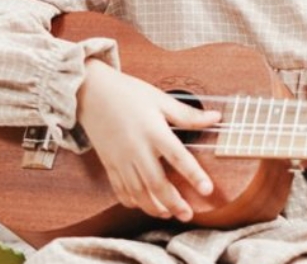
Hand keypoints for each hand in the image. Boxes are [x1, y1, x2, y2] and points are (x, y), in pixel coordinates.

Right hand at [75, 59, 220, 220]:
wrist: (90, 92)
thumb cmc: (127, 93)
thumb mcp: (160, 99)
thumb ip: (187, 114)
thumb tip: (216, 118)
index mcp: (153, 131)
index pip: (178, 157)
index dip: (194, 175)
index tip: (207, 190)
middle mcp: (136, 148)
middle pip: (156, 183)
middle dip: (173, 202)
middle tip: (188, 214)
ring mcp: (121, 158)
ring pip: (138, 192)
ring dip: (154, 207)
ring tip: (169, 214)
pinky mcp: (109, 163)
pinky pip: (120, 189)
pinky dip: (132, 201)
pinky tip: (143, 205)